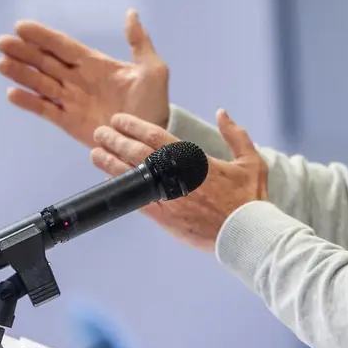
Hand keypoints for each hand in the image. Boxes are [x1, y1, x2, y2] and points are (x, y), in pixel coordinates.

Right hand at [0, 9, 169, 147]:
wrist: (149, 138)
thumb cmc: (154, 102)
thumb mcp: (153, 69)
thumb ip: (139, 42)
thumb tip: (131, 13)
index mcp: (95, 64)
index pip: (63, 45)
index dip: (43, 36)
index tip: (21, 26)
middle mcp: (79, 79)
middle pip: (46, 61)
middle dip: (24, 51)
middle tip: (2, 42)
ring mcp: (72, 100)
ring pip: (40, 83)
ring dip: (21, 73)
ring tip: (1, 64)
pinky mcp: (69, 122)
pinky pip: (45, 110)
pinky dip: (29, 103)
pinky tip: (12, 94)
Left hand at [90, 110, 267, 252]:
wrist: (246, 234)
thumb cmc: (249, 198)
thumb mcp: (252, 160)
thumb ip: (236, 134)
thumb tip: (221, 113)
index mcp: (194, 160)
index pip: (156, 137)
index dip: (134, 126)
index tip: (119, 119)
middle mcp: (176, 176)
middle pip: (137, 154)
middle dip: (116, 141)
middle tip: (100, 132)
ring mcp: (168, 198)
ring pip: (132, 177)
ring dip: (111, 163)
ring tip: (95, 153)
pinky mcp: (165, 218)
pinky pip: (137, 201)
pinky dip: (123, 190)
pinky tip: (111, 182)